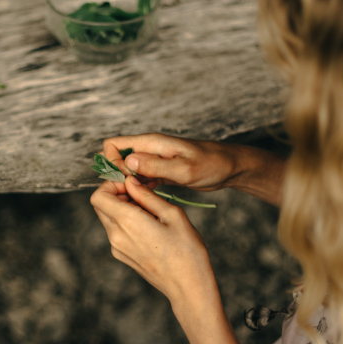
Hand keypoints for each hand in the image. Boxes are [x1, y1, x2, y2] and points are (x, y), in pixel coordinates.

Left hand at [90, 175, 220, 316]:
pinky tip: (149, 226)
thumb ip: (147, 196)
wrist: (188, 286)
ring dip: (122, 208)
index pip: (99, 196)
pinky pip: (116, 232)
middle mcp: (116, 236)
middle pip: (100, 206)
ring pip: (108, 218)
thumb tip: (131, 182)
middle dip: (116, 194)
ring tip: (149, 211)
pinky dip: (126, 222)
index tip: (131, 184)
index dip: (111, 185)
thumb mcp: (172, 214)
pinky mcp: (122, 256)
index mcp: (127, 222)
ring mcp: (117, 248)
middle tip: (141, 194)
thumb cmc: (187, 250)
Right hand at [102, 133, 240, 192]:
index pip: (113, 145)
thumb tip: (127, 162)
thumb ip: (155, 165)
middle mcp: (149, 150)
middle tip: (131, 195)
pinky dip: (140, 189)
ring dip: (128, 186)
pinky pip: (140, 179)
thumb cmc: (212, 164)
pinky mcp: (160, 172)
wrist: (231, 168)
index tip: (125, 181)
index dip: (112, 164)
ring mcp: (154, 161)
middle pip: (117, 159)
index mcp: (151, 143)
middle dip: (117, 177)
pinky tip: (148, 201)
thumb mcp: (183, 168)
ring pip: (127, 171)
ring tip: (140, 201)